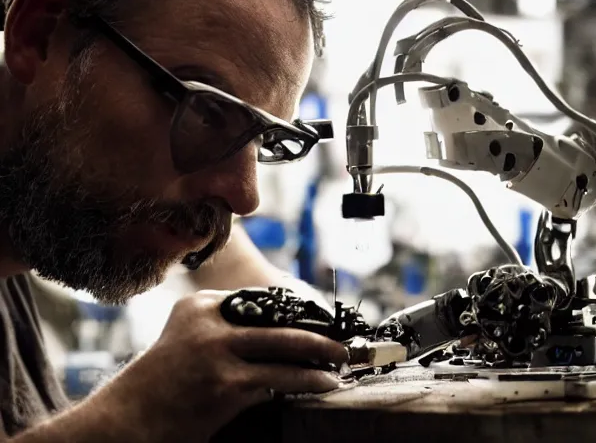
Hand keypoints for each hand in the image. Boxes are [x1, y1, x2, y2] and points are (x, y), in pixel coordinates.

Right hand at [93, 290, 347, 441]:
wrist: (126, 422)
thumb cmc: (159, 384)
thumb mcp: (185, 338)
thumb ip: (222, 326)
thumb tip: (275, 331)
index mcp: (200, 305)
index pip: (262, 300)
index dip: (298, 312)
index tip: (322, 322)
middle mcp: (210, 321)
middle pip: (280, 321)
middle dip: (318, 332)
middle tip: (343, 341)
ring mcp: (218, 352)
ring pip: (286, 349)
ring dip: (320, 358)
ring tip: (340, 362)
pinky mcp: (225, 385)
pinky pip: (278, 380)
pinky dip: (307, 381)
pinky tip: (323, 384)